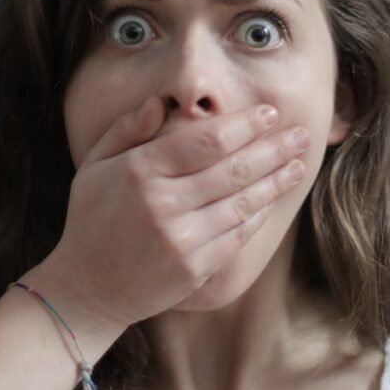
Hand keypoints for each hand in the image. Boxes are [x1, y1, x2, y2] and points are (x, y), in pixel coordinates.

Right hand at [40, 97, 308, 327]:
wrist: (88, 287)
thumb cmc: (92, 218)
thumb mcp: (94, 165)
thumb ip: (126, 129)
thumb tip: (161, 102)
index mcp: (139, 171)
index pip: (205, 140)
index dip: (243, 125)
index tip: (269, 113)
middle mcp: (163, 204)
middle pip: (233, 169)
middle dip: (273, 149)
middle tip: (301, 134)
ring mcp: (181, 239)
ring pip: (242, 202)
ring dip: (275, 181)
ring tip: (299, 164)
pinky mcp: (194, 268)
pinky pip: (237, 235)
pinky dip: (258, 214)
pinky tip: (273, 198)